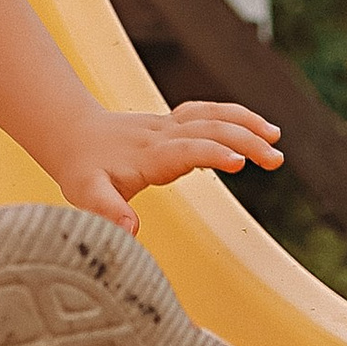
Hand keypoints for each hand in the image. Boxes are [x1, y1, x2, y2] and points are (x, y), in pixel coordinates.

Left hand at [47, 100, 281, 234]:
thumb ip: (106, 211)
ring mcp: (168, 125)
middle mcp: (161, 134)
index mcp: (147, 153)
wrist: (71, 134)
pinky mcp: (173, 124)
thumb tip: (130, 231)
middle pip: (207, 128)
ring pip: (210, 114)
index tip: (239, 162)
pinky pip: (208, 114)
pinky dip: (234, 117)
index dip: (211, 152)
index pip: (185, 149)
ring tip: (275, 138)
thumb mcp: (85, 193)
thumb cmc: (81, 169)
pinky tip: (257, 130)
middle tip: (275, 159)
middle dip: (243, 139)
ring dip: (244, 121)